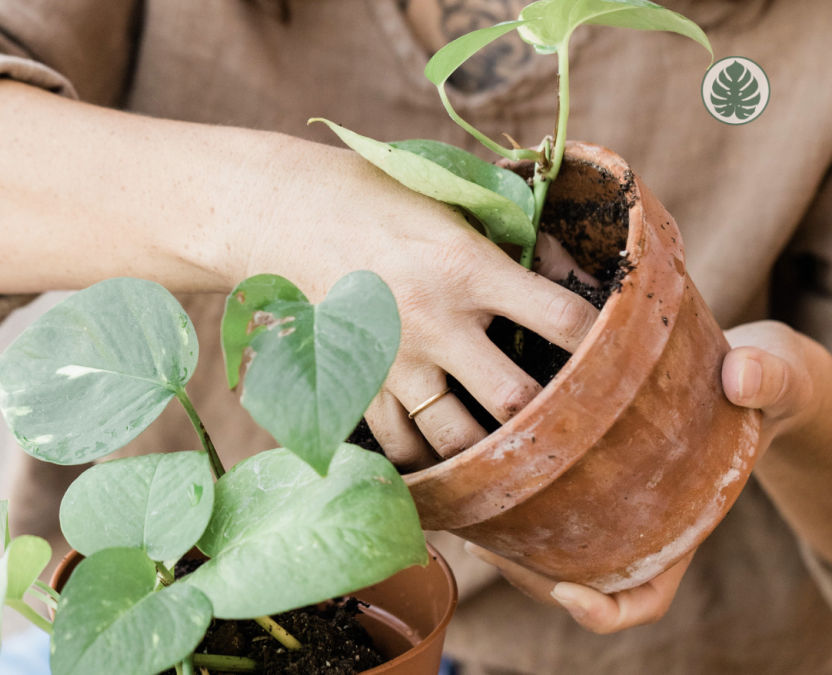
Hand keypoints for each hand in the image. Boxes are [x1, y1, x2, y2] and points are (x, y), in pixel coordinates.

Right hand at [247, 148, 599, 469]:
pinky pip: (396, 445)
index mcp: (469, 266)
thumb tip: (575, 272)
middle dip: (546, 414)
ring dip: (488, 449)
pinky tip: (442, 451)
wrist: (289, 216)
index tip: (614, 352)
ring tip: (504, 446)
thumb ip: (513, 241)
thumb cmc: (378, 201)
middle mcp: (436, 321)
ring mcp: (393, 360)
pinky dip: (423, 457)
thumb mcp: (451, 204)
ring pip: (454, 439)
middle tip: (563, 418)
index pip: (561, 317)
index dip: (602, 339)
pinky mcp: (358, 381)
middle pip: (513, 399)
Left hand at [461, 322, 823, 632]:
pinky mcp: (576, 474)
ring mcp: (603, 504)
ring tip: (470, 520)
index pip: (642, 599)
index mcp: (680, 526)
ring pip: (545, 553)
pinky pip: (536, 509)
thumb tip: (741, 377)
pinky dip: (502, 506)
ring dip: (505, 548)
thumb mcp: (774, 376)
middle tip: (488, 544)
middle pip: (575, 583)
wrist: (736, 366)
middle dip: (529, 575)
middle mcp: (635, 526)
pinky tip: (472, 478)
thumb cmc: (758, 382)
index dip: (604, 610)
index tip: (568, 591)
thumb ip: (767, 379)